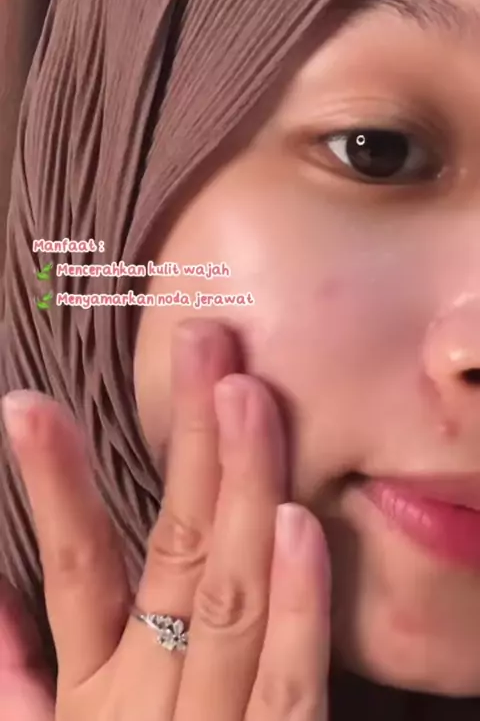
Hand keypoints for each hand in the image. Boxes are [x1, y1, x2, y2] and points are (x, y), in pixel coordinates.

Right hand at [2, 319, 330, 719]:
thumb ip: (18, 676)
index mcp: (96, 682)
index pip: (75, 564)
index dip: (54, 481)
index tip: (28, 401)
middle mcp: (151, 691)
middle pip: (175, 548)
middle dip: (189, 440)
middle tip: (203, 343)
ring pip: (233, 594)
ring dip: (242, 487)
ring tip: (247, 394)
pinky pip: (289, 683)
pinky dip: (297, 606)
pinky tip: (301, 523)